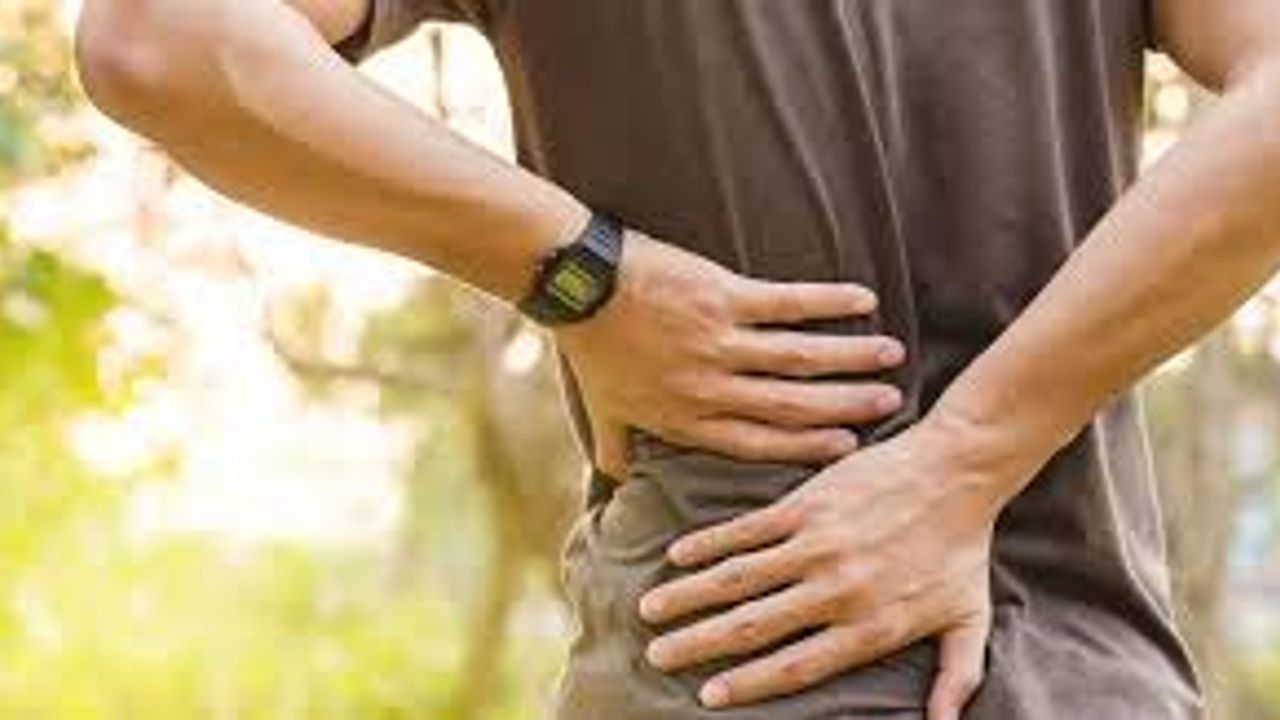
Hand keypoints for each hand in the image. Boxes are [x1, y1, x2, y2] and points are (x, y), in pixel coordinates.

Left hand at [553, 229, 907, 478]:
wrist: (579, 285)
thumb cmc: (592, 350)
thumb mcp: (604, 413)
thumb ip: (618, 453)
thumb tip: (616, 490)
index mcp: (688, 420)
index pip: (759, 443)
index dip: (808, 446)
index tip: (849, 449)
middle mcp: (711, 388)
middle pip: (792, 405)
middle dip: (845, 408)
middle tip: (890, 406)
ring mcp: (720, 342)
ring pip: (799, 358)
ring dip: (849, 358)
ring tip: (890, 358)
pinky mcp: (723, 297)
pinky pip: (788, 304)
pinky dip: (828, 303)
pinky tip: (863, 302)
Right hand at [637, 411, 1025, 718]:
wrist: (959, 470)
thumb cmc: (964, 548)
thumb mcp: (968, 620)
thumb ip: (955, 677)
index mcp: (869, 626)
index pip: (796, 666)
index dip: (748, 684)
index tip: (707, 696)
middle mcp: (836, 591)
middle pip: (752, 627)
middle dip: (698, 645)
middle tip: (657, 656)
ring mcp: (817, 545)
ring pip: (737, 579)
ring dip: (689, 596)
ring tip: (650, 609)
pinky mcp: (807, 505)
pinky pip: (746, 531)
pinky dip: (708, 544)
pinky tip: (677, 556)